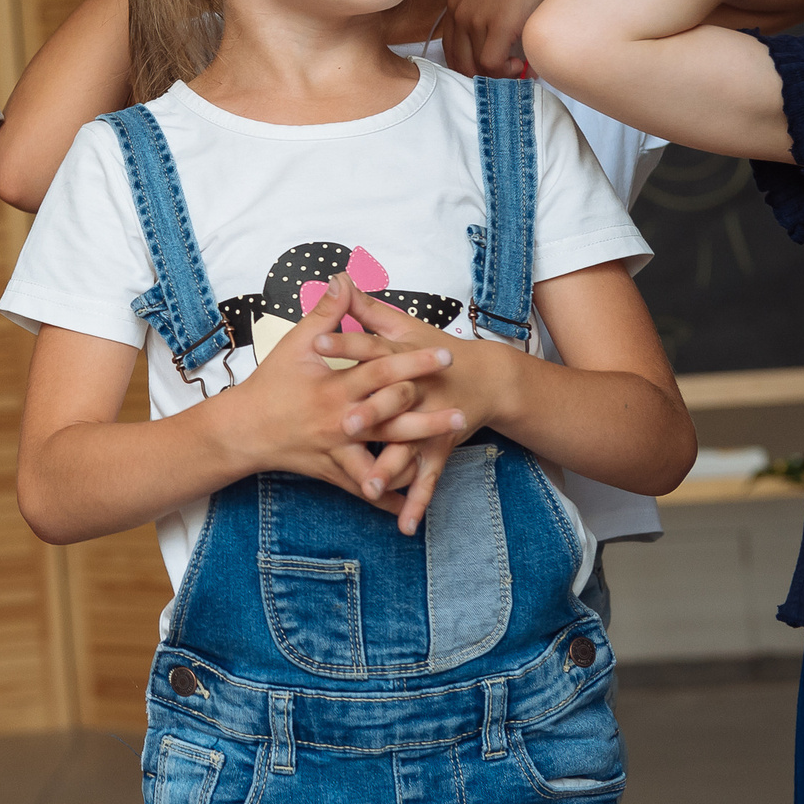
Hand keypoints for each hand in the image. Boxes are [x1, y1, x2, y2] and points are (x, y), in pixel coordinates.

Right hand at [211, 274, 452, 513]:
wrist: (243, 431)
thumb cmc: (270, 384)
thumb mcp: (294, 343)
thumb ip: (324, 311)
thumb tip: (343, 277)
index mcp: (333, 388)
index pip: (380, 372)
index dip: (414, 362)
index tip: (445, 355)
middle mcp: (339, 421)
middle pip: (390, 419)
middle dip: (426, 416)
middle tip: (459, 408)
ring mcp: (338, 450)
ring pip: (383, 459)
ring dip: (416, 458)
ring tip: (439, 459)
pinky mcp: (335, 472)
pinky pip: (366, 489)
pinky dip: (390, 496)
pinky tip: (414, 501)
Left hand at [309, 278, 518, 534]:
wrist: (487, 379)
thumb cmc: (435, 350)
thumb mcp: (402, 325)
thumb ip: (367, 307)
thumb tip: (339, 279)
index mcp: (404, 357)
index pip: (370, 346)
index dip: (345, 340)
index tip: (316, 339)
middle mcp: (418, 390)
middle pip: (392, 400)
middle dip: (370, 412)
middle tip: (343, 423)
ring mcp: (432, 422)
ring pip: (409, 446)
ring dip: (391, 466)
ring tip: (370, 485)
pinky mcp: (441, 448)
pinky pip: (428, 477)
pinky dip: (417, 502)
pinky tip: (403, 524)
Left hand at [441, 0, 568, 76]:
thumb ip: (489, 21)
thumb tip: (499, 55)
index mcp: (456, 5)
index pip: (451, 51)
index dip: (472, 67)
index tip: (492, 70)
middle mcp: (459, 12)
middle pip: (460, 64)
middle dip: (484, 76)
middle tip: (507, 75)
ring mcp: (475, 18)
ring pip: (477, 67)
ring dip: (500, 75)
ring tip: (520, 67)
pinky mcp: (497, 24)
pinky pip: (492, 65)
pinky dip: (507, 72)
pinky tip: (522, 64)